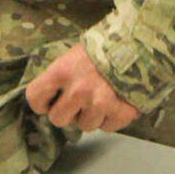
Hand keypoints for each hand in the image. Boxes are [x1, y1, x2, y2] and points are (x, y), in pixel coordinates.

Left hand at [25, 42, 139, 132]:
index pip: (35, 98)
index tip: (48, 101)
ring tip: (100, 96)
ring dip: (90, 115)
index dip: (41, 102)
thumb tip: (47, 99)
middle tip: (78, 100)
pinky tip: (114, 101)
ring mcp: (100, 103)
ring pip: (84, 126)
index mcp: (61, 71)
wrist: (140, 45)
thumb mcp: (73, 55)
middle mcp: (78, 90)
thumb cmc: (103, 50)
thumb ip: (58, 77)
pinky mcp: (121, 112)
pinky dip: (110, 118)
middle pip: (58, 119)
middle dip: (66, 112)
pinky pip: (106, 128)